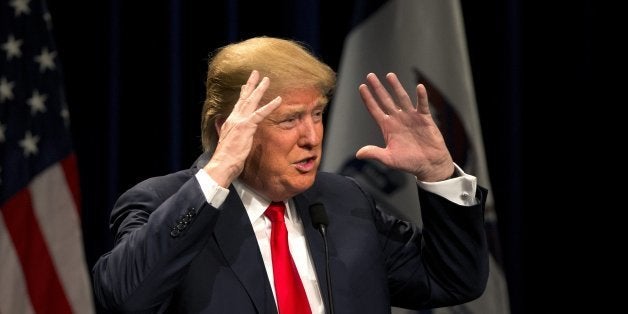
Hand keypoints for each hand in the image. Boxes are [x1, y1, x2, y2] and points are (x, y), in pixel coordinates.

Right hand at [203, 70, 281, 186]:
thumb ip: (228, 134)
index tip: (245, 85)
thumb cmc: (226, 158)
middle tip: (256, 73)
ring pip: (251, 101)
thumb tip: (227, 130)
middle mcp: (234, 119)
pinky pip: (260, 113)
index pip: (238, 105)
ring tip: (266, 79)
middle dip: (250, 85)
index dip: (243, 94)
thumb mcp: (228, 142)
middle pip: (244, 98)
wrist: (222, 164)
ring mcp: (240, 121)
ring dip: (259, 89)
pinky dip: (270, 105)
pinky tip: (278, 99)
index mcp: (230, 122)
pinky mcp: (246, 127)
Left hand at [357, 73, 453, 181]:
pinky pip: (422, 105)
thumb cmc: (409, 163)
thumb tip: (358, 154)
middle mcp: (397, 119)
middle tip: (370, 75)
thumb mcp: (389, 159)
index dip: (368, 99)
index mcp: (387, 127)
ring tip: (389, 75)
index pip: (375, 109)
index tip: (361, 87)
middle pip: (385, 100)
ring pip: (402, 98)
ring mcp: (411, 117)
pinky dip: (421, 97)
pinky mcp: (424, 119)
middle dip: (378, 88)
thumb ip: (374, 153)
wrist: (429, 165)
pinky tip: (419, 87)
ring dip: (396, 87)